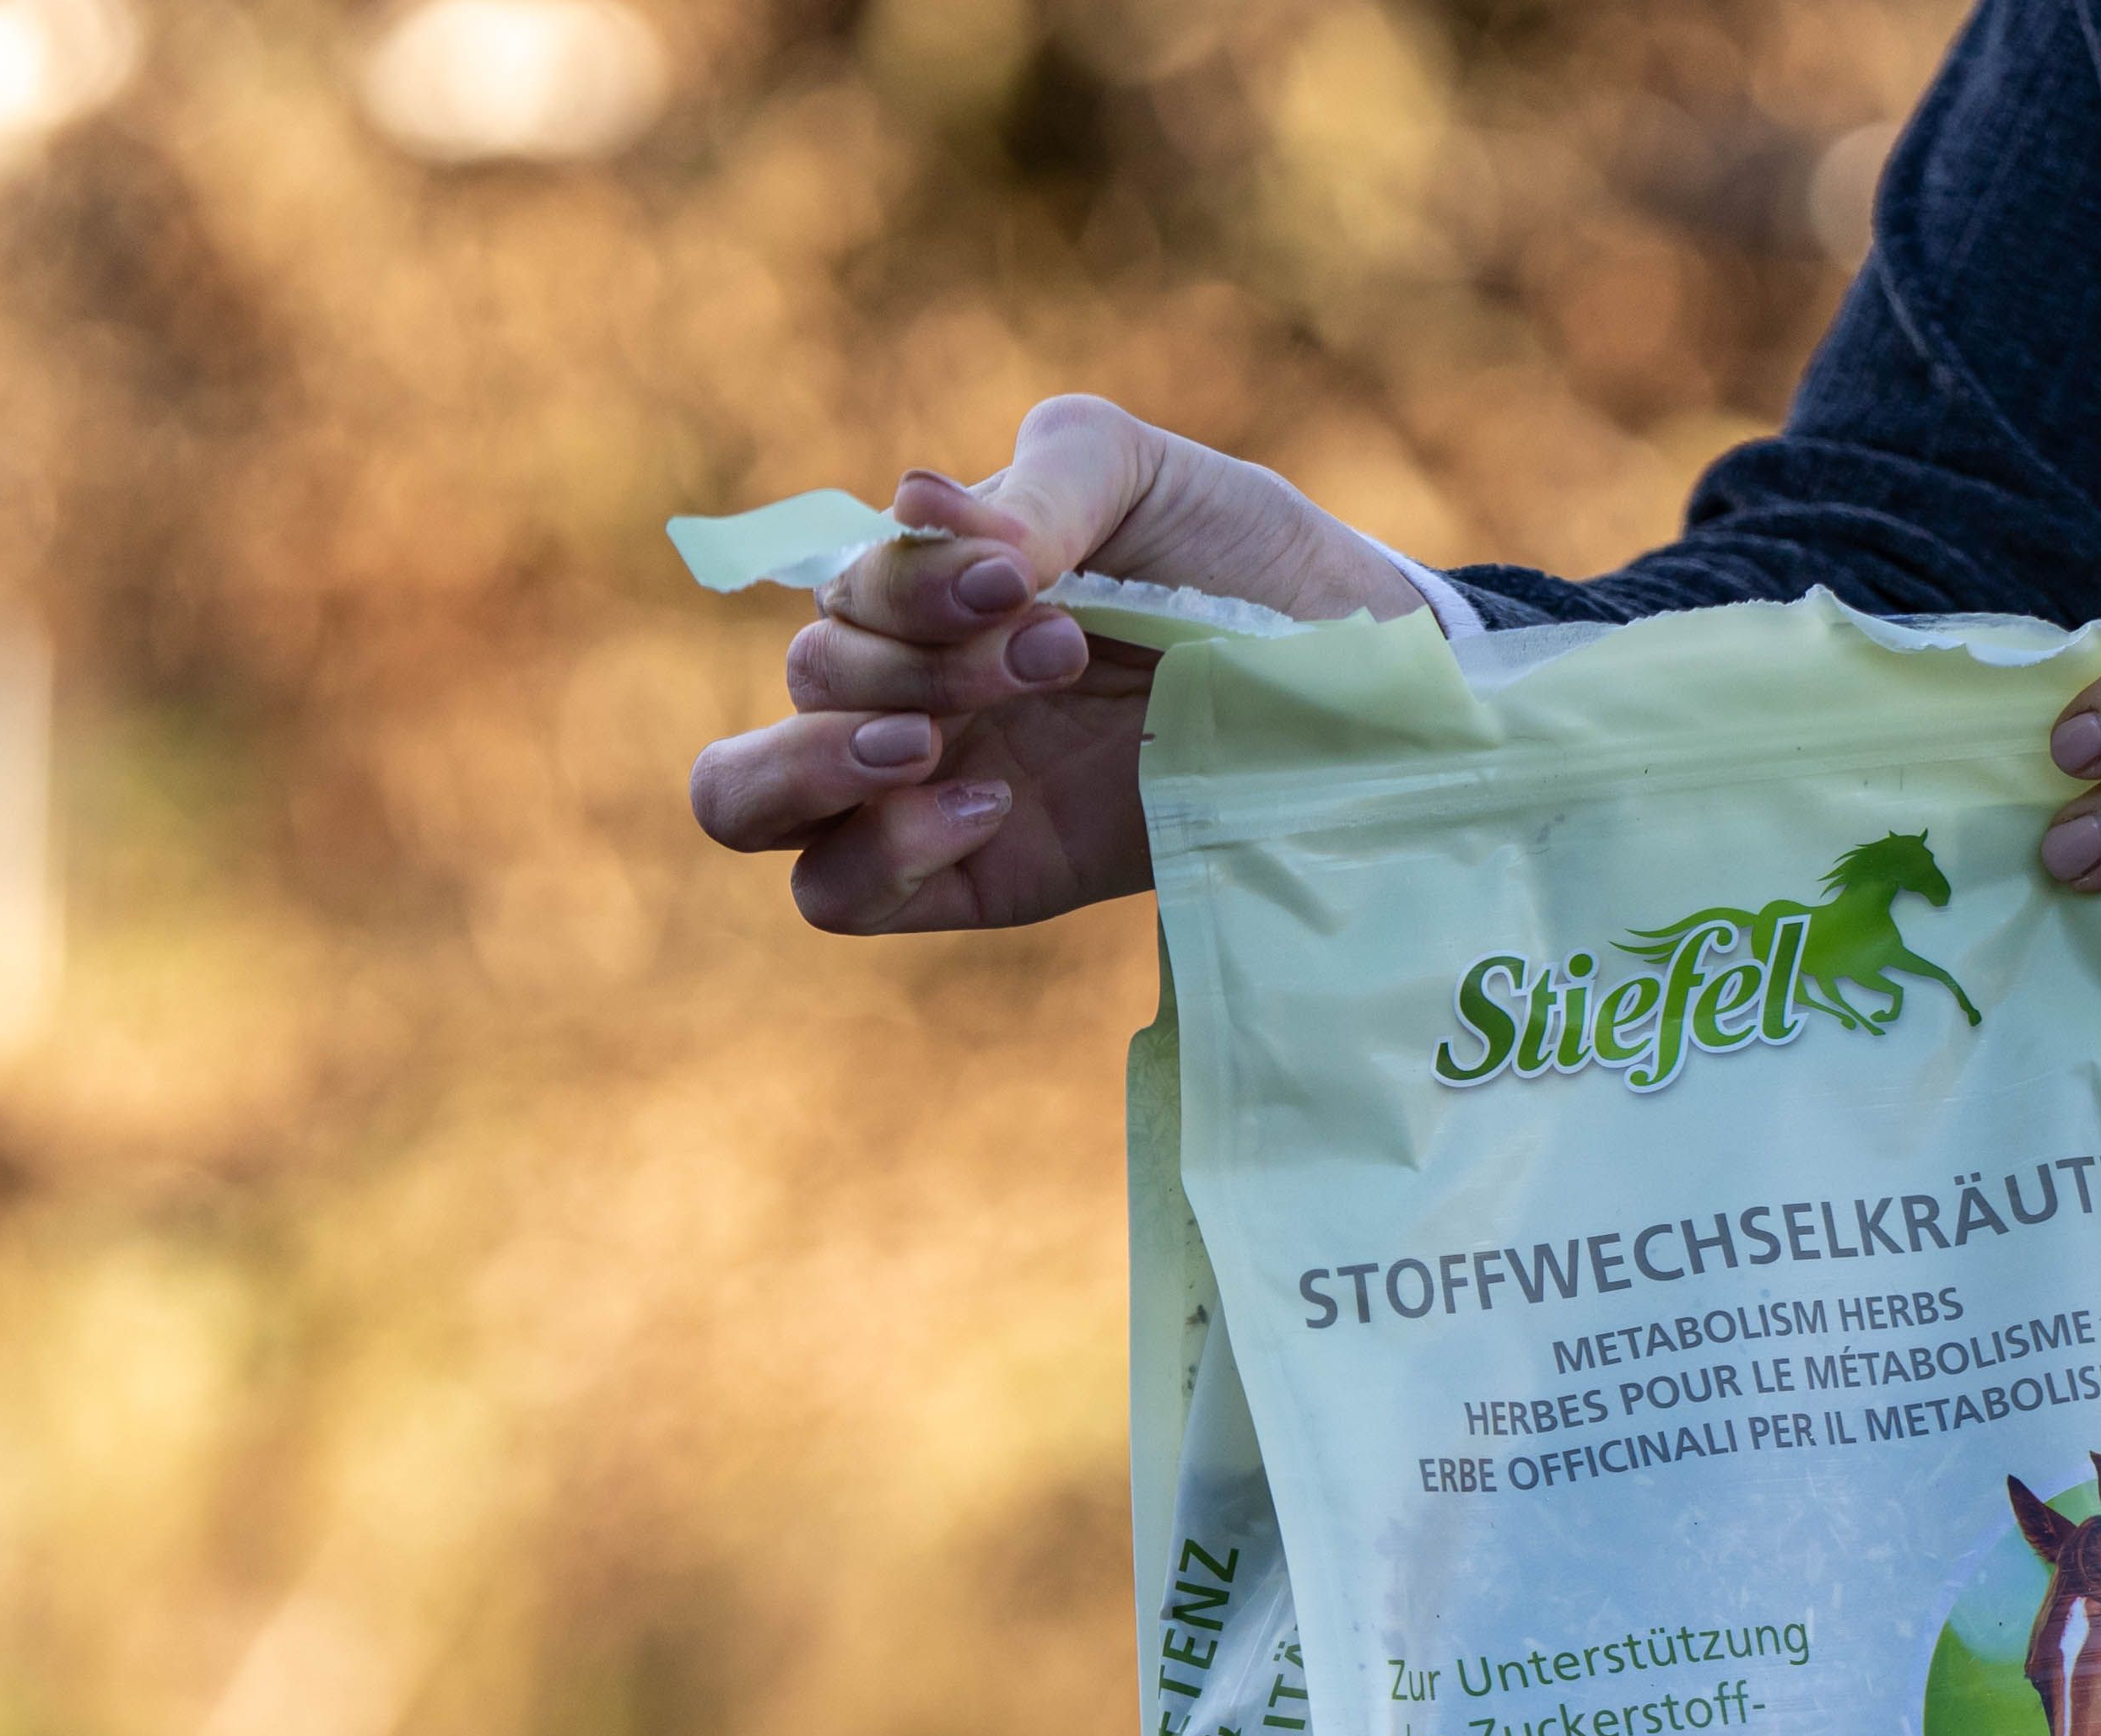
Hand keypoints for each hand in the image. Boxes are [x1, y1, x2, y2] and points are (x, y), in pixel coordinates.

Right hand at [684, 395, 1427, 933]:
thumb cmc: (1240, 559)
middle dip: (900, 658)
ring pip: (750, 802)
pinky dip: (877, 848)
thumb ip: (1033, 483)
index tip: (1017, 581)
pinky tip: (986, 805)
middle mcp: (910, 689)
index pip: (835, 596)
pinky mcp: (978, 880)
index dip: (902, 587)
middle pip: (800, 686)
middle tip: (1050, 650)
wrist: (1350, 671)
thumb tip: (913, 505)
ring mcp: (932, 793)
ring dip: (828, 758)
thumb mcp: (1139, 475)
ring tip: (939, 738)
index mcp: (927, 592)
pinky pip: (838, 895)